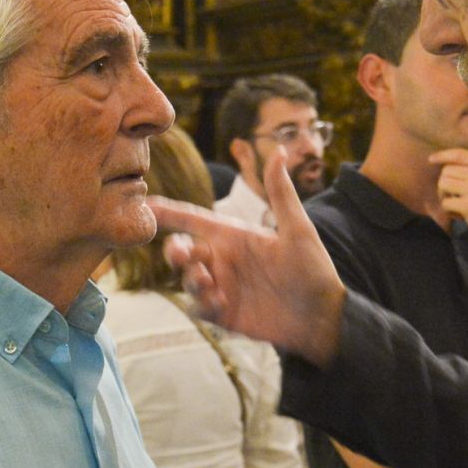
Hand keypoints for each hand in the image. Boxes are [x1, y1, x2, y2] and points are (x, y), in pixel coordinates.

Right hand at [150, 151, 347, 366]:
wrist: (322, 318)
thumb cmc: (314, 269)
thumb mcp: (298, 229)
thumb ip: (280, 192)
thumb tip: (277, 149)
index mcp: (234, 235)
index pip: (193, 219)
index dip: (167, 212)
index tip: (145, 204)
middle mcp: (223, 259)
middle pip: (182, 250)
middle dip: (174, 251)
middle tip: (183, 254)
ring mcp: (222, 286)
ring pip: (187, 278)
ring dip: (191, 278)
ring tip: (208, 282)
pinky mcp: (224, 313)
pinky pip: (199, 306)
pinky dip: (202, 302)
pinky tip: (219, 302)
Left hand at [431, 149, 467, 258]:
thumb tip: (448, 164)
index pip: (460, 154)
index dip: (443, 155)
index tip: (431, 159)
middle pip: (447, 171)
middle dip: (445, 185)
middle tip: (454, 199)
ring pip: (443, 185)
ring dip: (445, 198)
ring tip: (458, 207)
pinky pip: (446, 203)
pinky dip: (450, 212)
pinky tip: (462, 218)